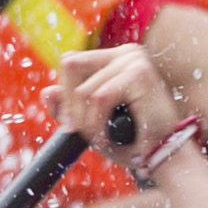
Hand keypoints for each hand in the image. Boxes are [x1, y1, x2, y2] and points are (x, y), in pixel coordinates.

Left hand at [52, 45, 182, 168]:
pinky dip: (97, 123)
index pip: (70, 63)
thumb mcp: (89, 121)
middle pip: (70, 65)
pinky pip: (99, 98)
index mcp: (113, 58)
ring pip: (84, 89)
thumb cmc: (127, 138)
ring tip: (102, 137)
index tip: (72, 122)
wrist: (160, 154)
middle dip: (70, 104)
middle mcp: (125, 53)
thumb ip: (68, 106)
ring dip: (86, 122)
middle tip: (82, 131)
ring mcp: (133, 59)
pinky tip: (110, 136)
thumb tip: (48, 92)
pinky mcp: (140, 73)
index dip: (64, 93)